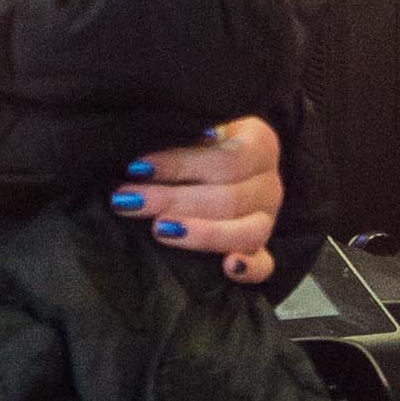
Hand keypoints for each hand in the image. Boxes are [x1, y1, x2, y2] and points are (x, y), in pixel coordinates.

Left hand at [111, 116, 283, 285]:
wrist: (224, 167)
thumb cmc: (201, 145)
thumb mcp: (196, 131)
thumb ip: (181, 139)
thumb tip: (141, 163)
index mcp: (260, 145)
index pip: (225, 159)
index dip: (180, 165)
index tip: (137, 168)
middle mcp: (270, 184)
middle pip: (229, 198)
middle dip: (173, 200)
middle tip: (129, 202)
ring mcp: (268, 220)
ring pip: (247, 232)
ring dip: (202, 233)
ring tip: (159, 230)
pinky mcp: (262, 250)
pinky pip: (265, 265)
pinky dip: (250, 269)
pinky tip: (228, 268)